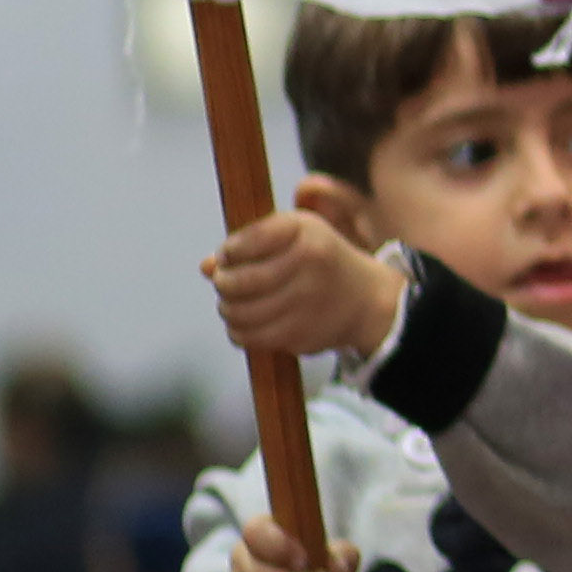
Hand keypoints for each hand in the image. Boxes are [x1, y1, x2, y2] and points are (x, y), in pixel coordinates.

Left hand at [206, 207, 404, 365]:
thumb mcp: (296, 235)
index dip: (228, 252)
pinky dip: (239, 331)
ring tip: (236, 303)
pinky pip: (249, 337)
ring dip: (228, 309)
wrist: (366, 300)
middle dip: (223, 283)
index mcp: (306, 235)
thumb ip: (250, 243)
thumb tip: (205, 266)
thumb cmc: (321, 260)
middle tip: (226, 282)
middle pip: (236, 282)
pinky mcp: (299, 334)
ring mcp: (304, 304)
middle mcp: (307, 267)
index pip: (243, 243)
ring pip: (237, 312)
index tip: (229, 256)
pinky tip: (248, 322)